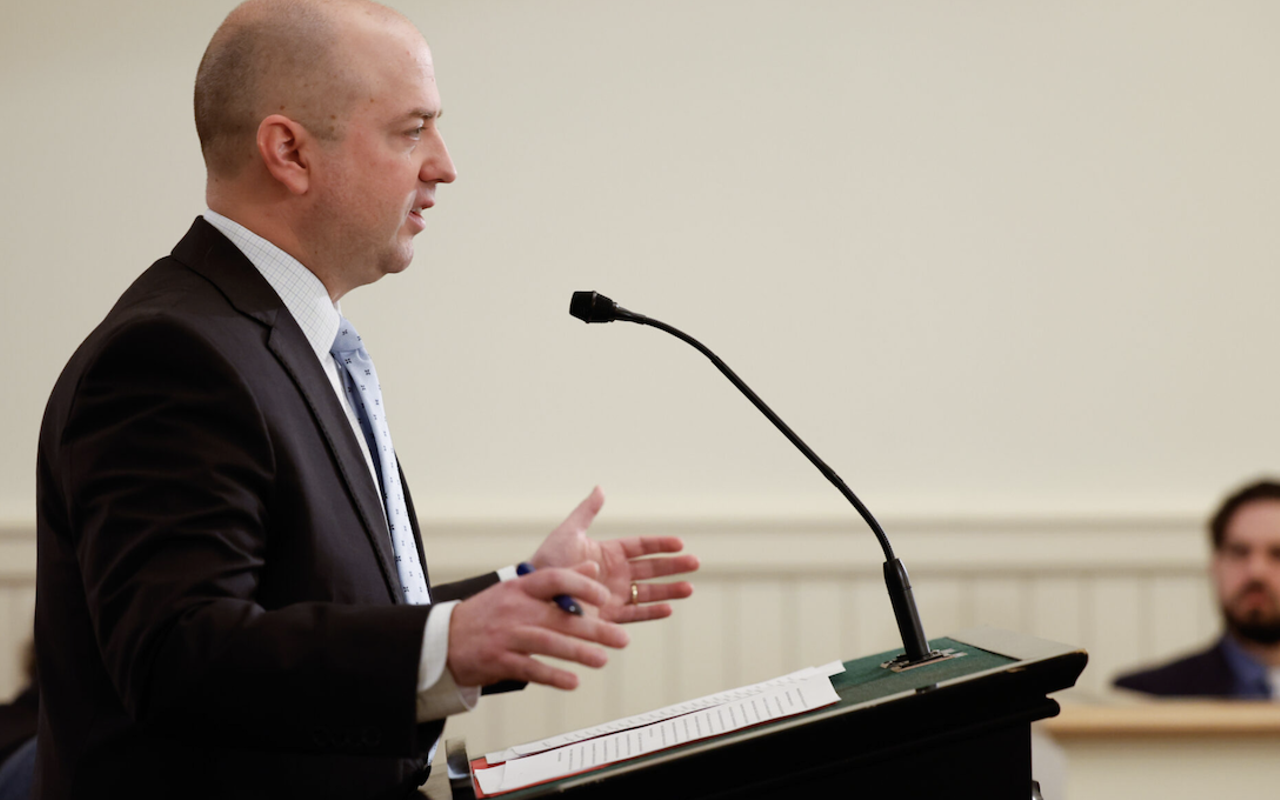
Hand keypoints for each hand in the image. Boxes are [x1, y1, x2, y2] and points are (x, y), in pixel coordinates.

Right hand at [447, 563, 629, 689]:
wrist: (443, 639)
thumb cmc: (489, 613)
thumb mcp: (518, 588)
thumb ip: (557, 579)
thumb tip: (593, 566)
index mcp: (520, 586)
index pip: (555, 578)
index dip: (583, 586)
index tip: (606, 598)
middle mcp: (514, 608)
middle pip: (559, 616)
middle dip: (593, 629)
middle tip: (621, 638)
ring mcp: (506, 636)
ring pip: (547, 643)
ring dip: (578, 653)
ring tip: (602, 660)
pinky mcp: (499, 661)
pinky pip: (530, 669)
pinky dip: (553, 676)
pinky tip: (573, 682)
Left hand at [531, 487, 699, 623]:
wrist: (533, 594)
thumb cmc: (547, 562)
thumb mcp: (568, 532)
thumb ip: (586, 512)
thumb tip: (600, 488)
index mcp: (608, 553)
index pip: (640, 547)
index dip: (660, 545)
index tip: (679, 543)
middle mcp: (614, 575)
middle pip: (651, 569)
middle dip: (673, 567)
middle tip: (695, 563)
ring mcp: (613, 596)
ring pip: (648, 593)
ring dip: (669, 590)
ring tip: (689, 588)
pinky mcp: (607, 617)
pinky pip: (634, 615)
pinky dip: (651, 613)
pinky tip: (668, 609)